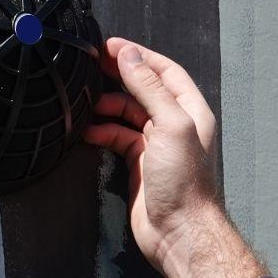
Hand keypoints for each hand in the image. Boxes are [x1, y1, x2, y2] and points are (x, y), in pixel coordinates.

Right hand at [83, 37, 222, 270]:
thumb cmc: (183, 181)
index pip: (164, 71)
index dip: (138, 56)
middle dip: (120, 76)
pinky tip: (89, 132)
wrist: (178, 230)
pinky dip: (103, 133)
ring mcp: (156, 145)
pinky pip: (118, 139)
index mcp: (189, 110)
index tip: (110, 47)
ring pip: (128, 114)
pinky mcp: (139, 164)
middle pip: (144, 89)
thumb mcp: (169, 125)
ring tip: (87, 103)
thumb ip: (149, 88)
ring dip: (107, 107)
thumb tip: (130, 56)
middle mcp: (174, 124)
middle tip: (92, 67)